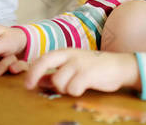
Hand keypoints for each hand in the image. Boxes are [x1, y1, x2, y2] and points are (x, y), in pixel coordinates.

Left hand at [25, 48, 140, 95]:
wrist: (119, 66)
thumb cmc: (94, 69)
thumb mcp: (73, 68)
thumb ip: (56, 74)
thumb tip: (38, 81)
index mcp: (64, 53)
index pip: (42, 59)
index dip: (31, 71)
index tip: (26, 84)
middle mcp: (70, 55)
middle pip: (45, 62)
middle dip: (34, 75)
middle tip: (30, 86)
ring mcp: (79, 63)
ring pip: (59, 81)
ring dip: (63, 88)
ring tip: (73, 87)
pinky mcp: (89, 73)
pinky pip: (73, 88)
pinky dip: (75, 92)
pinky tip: (82, 88)